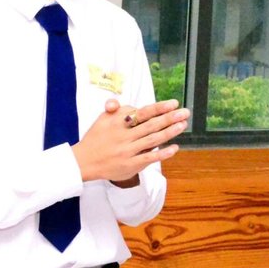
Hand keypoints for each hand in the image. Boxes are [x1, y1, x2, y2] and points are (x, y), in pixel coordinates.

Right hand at [71, 98, 188, 183]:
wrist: (83, 162)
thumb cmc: (95, 139)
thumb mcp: (101, 120)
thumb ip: (113, 110)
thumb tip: (116, 103)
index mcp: (116, 122)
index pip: (141, 113)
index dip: (158, 108)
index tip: (173, 103)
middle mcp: (123, 136)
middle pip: (150, 125)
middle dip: (169, 118)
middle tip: (185, 112)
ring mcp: (127, 151)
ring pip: (152, 140)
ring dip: (169, 132)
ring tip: (182, 125)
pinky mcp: (130, 164)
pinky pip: (149, 157)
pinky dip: (163, 153)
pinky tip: (174, 147)